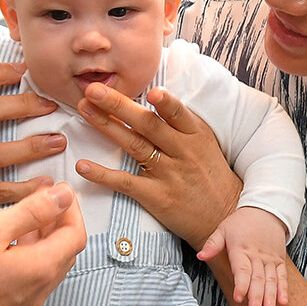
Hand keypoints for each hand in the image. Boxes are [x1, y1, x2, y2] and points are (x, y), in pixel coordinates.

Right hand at [0, 182, 85, 305]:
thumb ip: (32, 211)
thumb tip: (64, 196)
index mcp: (41, 269)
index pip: (76, 235)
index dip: (71, 209)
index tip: (59, 189)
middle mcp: (40, 290)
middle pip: (66, 251)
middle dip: (61, 221)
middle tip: (45, 198)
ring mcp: (25, 303)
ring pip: (49, 264)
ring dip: (46, 237)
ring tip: (27, 214)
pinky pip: (32, 276)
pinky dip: (31, 253)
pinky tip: (9, 241)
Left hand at [75, 83, 240, 247]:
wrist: (224, 216)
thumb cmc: (210, 173)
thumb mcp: (204, 143)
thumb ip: (180, 122)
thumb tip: (151, 93)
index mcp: (195, 134)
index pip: (178, 114)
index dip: (165, 103)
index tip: (150, 90)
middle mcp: (183, 151)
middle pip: (147, 125)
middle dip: (118, 105)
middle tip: (93, 89)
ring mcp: (169, 174)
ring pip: (134, 146)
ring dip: (106, 126)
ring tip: (84, 110)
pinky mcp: (157, 197)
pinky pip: (126, 183)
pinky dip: (103, 175)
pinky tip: (82, 166)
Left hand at [198, 206, 288, 305]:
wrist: (265, 211)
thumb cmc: (241, 222)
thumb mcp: (223, 228)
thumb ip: (212, 244)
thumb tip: (200, 256)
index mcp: (241, 249)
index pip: (242, 269)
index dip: (241, 284)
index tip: (239, 298)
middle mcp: (257, 256)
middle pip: (257, 278)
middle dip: (256, 297)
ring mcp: (269, 259)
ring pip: (271, 280)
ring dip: (270, 296)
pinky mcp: (279, 261)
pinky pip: (282, 276)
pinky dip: (283, 289)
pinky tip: (283, 302)